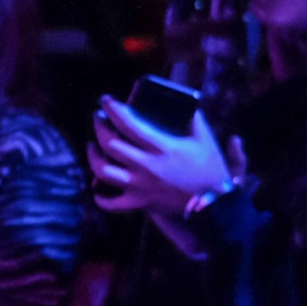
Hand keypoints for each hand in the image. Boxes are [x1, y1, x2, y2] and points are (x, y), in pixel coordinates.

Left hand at [88, 97, 232, 220]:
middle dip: (99, 127)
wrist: (214, 205)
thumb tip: (186, 104)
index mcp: (161, 148)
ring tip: (92, 146)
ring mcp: (139, 186)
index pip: (127, 124)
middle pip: (109, 144)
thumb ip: (195, 120)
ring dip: (93, 156)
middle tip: (98, 118)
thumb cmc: (211, 171)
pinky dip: (100, 197)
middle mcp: (145, 165)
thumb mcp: (206, 140)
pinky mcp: (139, 202)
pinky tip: (97, 187)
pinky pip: (111, 203)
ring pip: (102, 170)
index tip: (105, 101)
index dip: (112, 109)